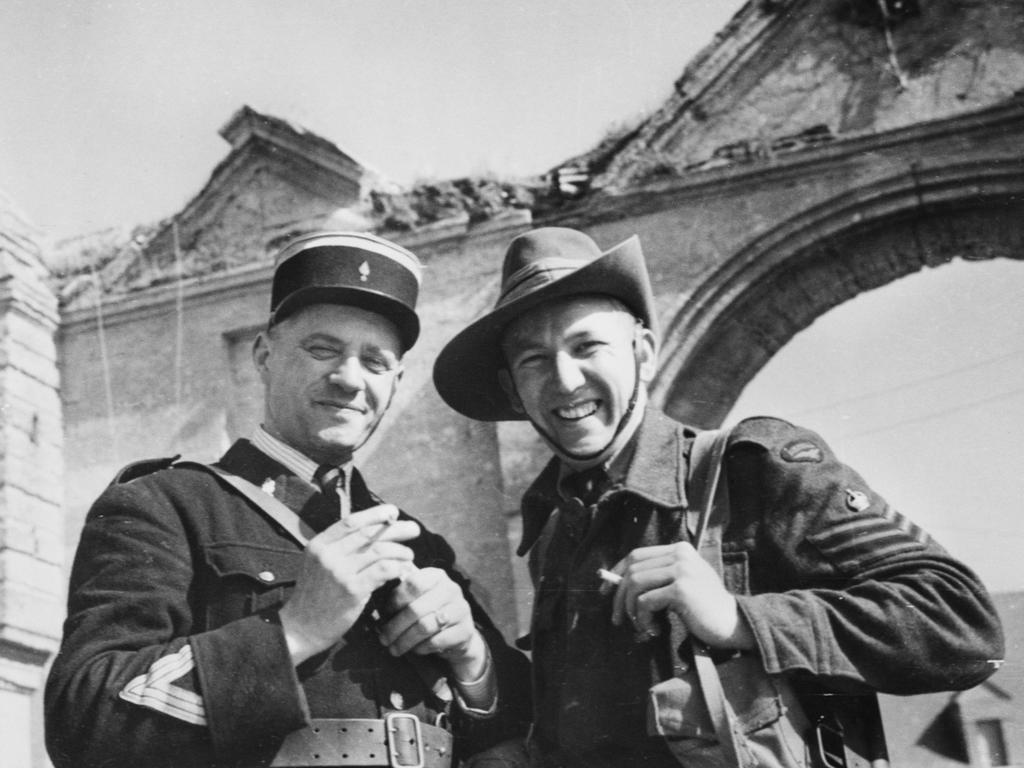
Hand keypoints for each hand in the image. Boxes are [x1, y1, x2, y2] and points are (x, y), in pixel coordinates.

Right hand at [279, 504, 419, 663]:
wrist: (301, 629)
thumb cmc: (314, 596)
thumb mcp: (318, 565)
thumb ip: (339, 549)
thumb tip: (375, 535)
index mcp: (318, 545)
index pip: (351, 521)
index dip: (375, 514)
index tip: (393, 512)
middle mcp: (328, 555)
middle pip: (369, 533)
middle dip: (396, 528)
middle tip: (414, 529)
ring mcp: (339, 572)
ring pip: (379, 550)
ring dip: (400, 550)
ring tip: (409, 555)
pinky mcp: (352, 590)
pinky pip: (383, 570)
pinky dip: (397, 567)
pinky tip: (402, 569)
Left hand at [377, 566, 487, 681]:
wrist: (459, 633)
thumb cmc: (430, 612)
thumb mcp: (418, 598)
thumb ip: (402, 595)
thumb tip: (377, 605)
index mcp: (437, 576)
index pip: (413, 583)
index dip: (396, 600)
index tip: (384, 613)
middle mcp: (451, 589)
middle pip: (416, 609)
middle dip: (395, 627)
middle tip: (384, 639)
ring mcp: (461, 609)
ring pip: (425, 627)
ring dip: (405, 640)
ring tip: (394, 648)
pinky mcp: (465, 631)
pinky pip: (436, 641)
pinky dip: (421, 648)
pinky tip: (414, 650)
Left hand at [602, 542, 754, 649]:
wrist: (733, 623)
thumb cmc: (704, 608)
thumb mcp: (683, 583)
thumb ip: (658, 576)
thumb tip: (617, 582)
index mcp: (680, 550)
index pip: (636, 555)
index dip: (617, 572)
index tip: (606, 593)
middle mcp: (681, 555)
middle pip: (632, 569)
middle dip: (619, 596)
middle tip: (617, 618)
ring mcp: (682, 570)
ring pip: (635, 584)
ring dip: (631, 609)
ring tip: (640, 625)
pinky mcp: (681, 589)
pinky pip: (645, 601)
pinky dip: (642, 618)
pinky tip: (653, 629)